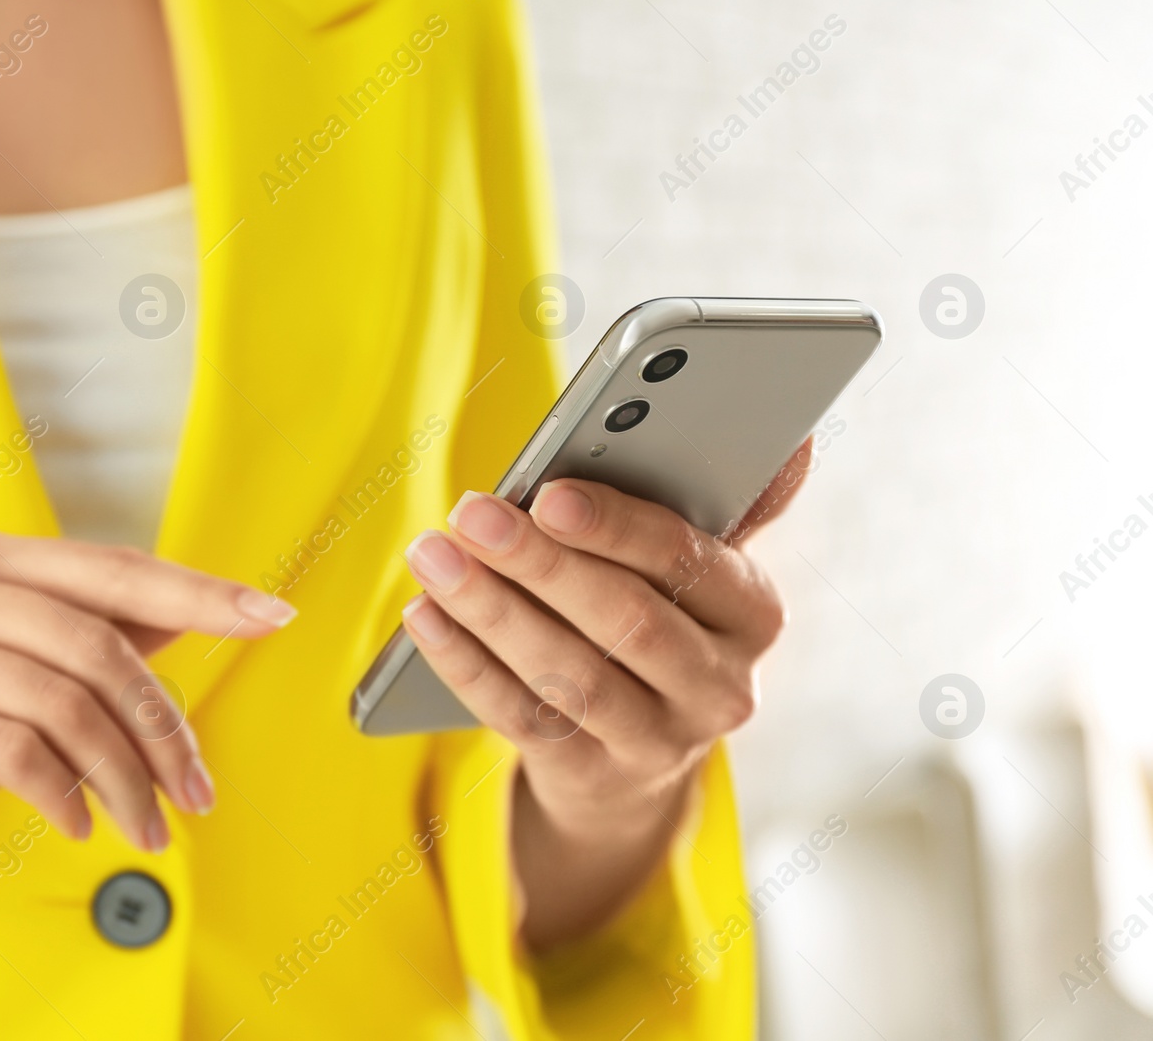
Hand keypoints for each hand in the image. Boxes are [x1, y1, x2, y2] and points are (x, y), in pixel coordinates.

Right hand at [0, 528, 294, 984]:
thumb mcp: (18, 685)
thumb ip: (93, 638)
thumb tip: (193, 608)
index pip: (111, 569)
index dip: (198, 591)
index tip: (272, 614)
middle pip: (97, 643)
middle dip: (163, 727)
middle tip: (196, 791)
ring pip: (64, 702)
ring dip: (123, 777)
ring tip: (145, 825)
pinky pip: (15, 749)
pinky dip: (64, 795)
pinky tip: (76, 825)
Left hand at [400, 441, 810, 949]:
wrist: (636, 762)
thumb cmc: (657, 620)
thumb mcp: (696, 568)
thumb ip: (720, 500)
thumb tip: (792, 439)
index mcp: (752, 612)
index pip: (687, 560)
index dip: (614, 527)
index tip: (547, 493)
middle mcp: (720, 685)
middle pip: (625, 620)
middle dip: (540, 562)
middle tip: (470, 512)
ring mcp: (660, 742)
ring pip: (569, 671)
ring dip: (491, 608)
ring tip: (432, 555)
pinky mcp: (595, 778)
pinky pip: (522, 716)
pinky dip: (466, 663)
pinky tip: (424, 616)